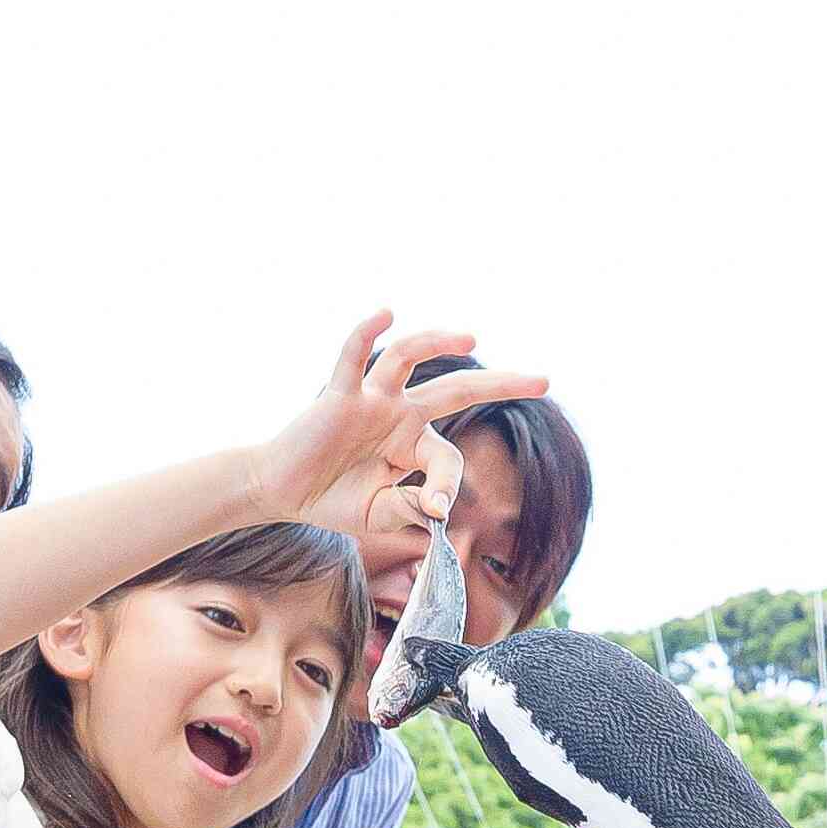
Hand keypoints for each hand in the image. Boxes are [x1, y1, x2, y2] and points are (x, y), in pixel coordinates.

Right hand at [256, 313, 549, 536]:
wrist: (282, 492)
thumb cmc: (334, 499)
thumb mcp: (380, 514)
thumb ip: (410, 509)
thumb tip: (438, 511)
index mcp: (414, 444)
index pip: (447, 458)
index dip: (446, 485)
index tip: (433, 511)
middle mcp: (400, 414)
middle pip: (457, 388)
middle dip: (501, 384)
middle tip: (545, 380)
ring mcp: (371, 400)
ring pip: (408, 359)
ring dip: (438, 343)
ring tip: (470, 336)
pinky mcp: (339, 395)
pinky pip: (352, 357)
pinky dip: (366, 333)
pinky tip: (386, 312)